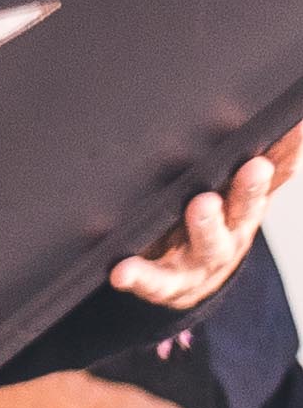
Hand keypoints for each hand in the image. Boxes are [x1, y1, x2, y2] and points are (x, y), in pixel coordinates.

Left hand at [111, 116, 302, 310]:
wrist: (190, 285)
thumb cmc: (212, 228)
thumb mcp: (239, 200)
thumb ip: (264, 166)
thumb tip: (293, 122)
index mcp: (245, 212)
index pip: (270, 182)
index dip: (285, 160)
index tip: (294, 130)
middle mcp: (228, 236)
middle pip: (244, 213)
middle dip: (250, 189)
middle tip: (255, 166)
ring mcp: (198, 261)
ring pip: (208, 245)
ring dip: (206, 224)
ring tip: (202, 203)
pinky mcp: (164, 283)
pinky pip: (151, 280)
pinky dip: (138, 275)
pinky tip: (122, 270)